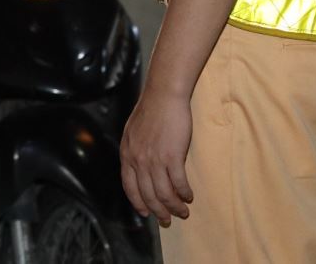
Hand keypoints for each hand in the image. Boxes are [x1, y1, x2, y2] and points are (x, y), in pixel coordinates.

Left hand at [119, 85, 193, 225]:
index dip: (138, 203)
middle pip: (148, 195)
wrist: (163, 95)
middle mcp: (138, 160)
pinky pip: (178, 183)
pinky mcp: (172, 156)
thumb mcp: (133, 132)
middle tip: (167, 221)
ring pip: (164, 194)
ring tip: (183, 212)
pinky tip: (189, 196)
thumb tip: (139, 166)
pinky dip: (184, 193)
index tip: (146, 213)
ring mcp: (154, 160)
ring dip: (175, 207)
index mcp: (127, 154)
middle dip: (159, 212)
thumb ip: (134, 150)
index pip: (129, 187)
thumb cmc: (151, 110)